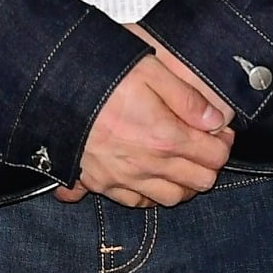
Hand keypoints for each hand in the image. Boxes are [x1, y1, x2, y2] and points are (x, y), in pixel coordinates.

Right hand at [53, 31, 233, 208]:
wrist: (49, 90)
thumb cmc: (99, 75)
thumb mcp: (150, 70)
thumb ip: (187, 98)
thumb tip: (216, 119)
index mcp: (164, 137)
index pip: (214, 157)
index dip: (223, 142)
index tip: (218, 129)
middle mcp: (146, 166)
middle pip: (199, 183)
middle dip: (208, 163)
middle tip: (203, 140)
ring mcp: (122, 179)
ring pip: (171, 198)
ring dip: (183, 181)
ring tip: (179, 157)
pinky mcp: (99, 183)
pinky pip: (137, 202)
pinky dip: (150, 192)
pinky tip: (149, 172)